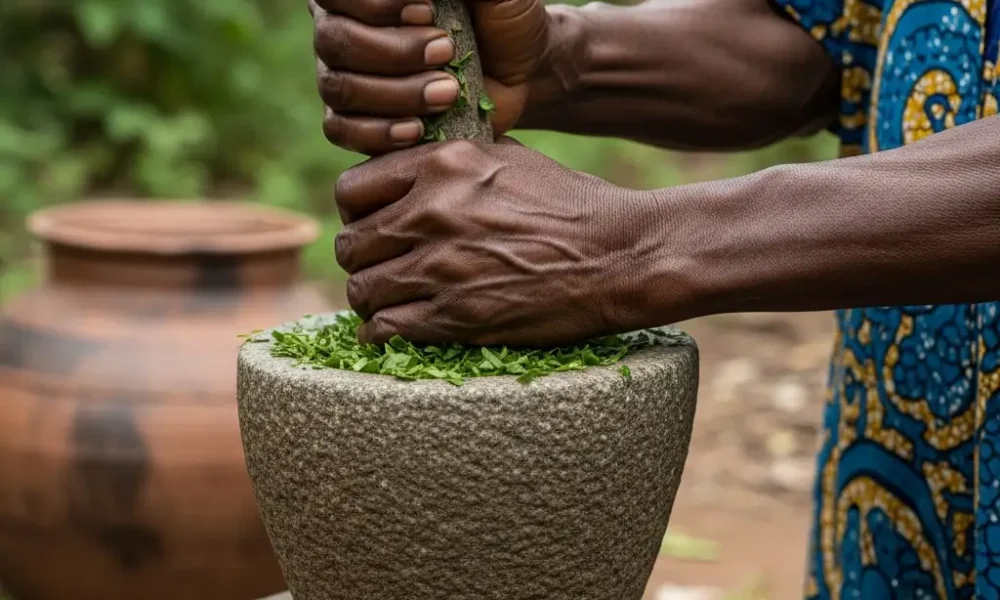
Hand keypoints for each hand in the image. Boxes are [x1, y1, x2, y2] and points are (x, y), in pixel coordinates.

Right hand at [310, 0, 548, 154]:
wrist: (520, 72)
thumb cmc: (501, 19)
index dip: (373, 5)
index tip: (428, 11)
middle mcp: (342, 29)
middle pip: (334, 41)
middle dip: (395, 52)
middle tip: (446, 53)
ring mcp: (345, 77)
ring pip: (340, 88)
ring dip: (396, 94)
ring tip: (447, 93)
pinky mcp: (358, 121)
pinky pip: (342, 131)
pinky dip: (379, 133)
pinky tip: (418, 129)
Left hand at [334, 138, 655, 345]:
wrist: (619, 255)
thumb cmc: (570, 204)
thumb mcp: (507, 158)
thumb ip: (449, 162)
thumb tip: (408, 173)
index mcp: (441, 165)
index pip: (351, 191)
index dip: (356, 213)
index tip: (372, 226)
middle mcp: (432, 213)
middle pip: (351, 244)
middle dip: (362, 259)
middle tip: (380, 268)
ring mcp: (442, 267)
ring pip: (362, 289)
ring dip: (371, 298)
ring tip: (388, 301)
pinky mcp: (458, 316)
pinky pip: (387, 328)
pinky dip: (381, 331)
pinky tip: (393, 328)